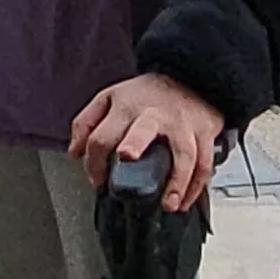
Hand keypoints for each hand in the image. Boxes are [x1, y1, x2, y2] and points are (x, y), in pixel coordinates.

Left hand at [68, 72, 224, 211]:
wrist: (189, 75)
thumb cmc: (147, 94)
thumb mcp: (109, 98)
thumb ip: (86, 123)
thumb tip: (75, 152)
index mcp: (126, 106)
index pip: (101, 136)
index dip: (94, 163)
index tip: (97, 180)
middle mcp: (154, 114)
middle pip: (144, 130)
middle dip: (135, 143)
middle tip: (128, 157)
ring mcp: (182, 123)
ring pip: (184, 153)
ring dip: (177, 181)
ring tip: (168, 203)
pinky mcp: (204, 131)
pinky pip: (204, 163)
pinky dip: (196, 186)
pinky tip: (184, 201)